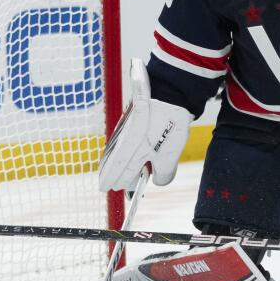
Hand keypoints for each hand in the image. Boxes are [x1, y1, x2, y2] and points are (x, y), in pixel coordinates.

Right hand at [98, 59, 192, 190]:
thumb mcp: (172, 154)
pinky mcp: (129, 122)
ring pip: (117, 153)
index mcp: (130, 151)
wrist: (169, 92)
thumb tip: (157, 181)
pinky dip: (121, 152)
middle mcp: (123, 142)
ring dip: (118, 165)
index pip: (117, 172)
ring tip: (118, 174)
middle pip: (115, 164)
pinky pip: (120, 142)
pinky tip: (123, 154)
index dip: (113, 181)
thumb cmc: (169, 124)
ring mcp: (124, 130)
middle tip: (117, 186)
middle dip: (117, 176)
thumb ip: (164, 174)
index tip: (107, 188)